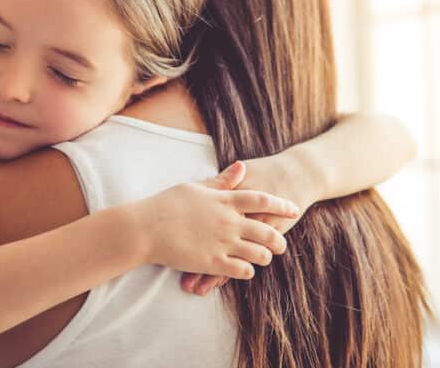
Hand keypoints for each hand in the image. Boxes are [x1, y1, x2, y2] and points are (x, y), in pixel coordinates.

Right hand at [179, 157, 307, 295]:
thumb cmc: (167, 204)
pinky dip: (248, 271)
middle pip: (267, 231)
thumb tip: (242, 166)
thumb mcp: (196, 187)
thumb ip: (222, 181)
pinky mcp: (213, 263)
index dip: (281, 205)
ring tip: (264, 258)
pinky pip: (242, 271)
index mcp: (224, 200)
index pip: (262, 200)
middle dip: (279, 239)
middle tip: (281, 244)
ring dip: (265, 257)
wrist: (145, 228)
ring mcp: (222, 243)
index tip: (294, 209)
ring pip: (259, 253)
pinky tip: (245, 270)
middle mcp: (228, 221)